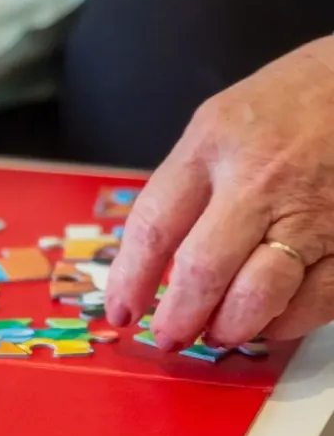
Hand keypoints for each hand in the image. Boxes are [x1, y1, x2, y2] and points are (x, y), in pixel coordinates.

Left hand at [105, 36, 333, 348]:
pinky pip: (316, 300)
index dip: (130, 278)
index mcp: (212, 146)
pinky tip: (269, 323)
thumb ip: (189, 183)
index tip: (121, 309)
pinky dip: (285, 323)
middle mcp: (258, 182)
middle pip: (202, 270)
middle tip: (169, 335)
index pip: (153, 226)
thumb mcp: (221, 121)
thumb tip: (157, 256)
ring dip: (229, 328)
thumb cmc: (293, 100)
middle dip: (177, 317)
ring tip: (215, 333)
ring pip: (258, 296)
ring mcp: (312, 213)